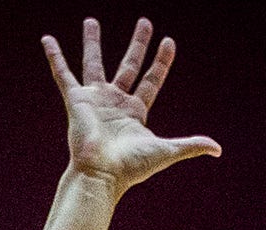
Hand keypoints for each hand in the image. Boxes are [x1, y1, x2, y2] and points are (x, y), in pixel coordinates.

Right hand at [44, 17, 219, 193]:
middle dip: (138, 44)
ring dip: (92, 41)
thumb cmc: (131, 167)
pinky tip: (48, 40)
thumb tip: (217, 149)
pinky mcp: (75, 100)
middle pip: (129, 65)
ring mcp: (94, 99)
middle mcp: (115, 102)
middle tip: (145, 22)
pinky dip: (55, 57)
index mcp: (135, 112)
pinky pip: (62, 74)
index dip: (161, 61)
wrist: (101, 173)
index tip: (168, 41)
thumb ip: (189, 145)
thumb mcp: (165, 151)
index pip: (152, 79)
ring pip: (93, 63)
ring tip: (91, 20)